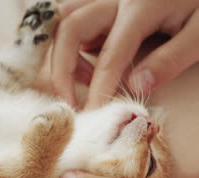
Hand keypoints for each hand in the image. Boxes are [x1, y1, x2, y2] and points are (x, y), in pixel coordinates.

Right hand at [50, 0, 198, 108]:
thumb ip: (171, 58)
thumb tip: (136, 87)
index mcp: (141, 6)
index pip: (110, 54)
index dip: (98, 88)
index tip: (91, 113)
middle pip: (69, 28)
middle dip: (61, 69)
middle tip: (68, 101)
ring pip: (64, 19)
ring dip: (62, 53)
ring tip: (81, 80)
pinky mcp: (104, 3)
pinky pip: (73, 21)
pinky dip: (70, 46)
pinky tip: (89, 65)